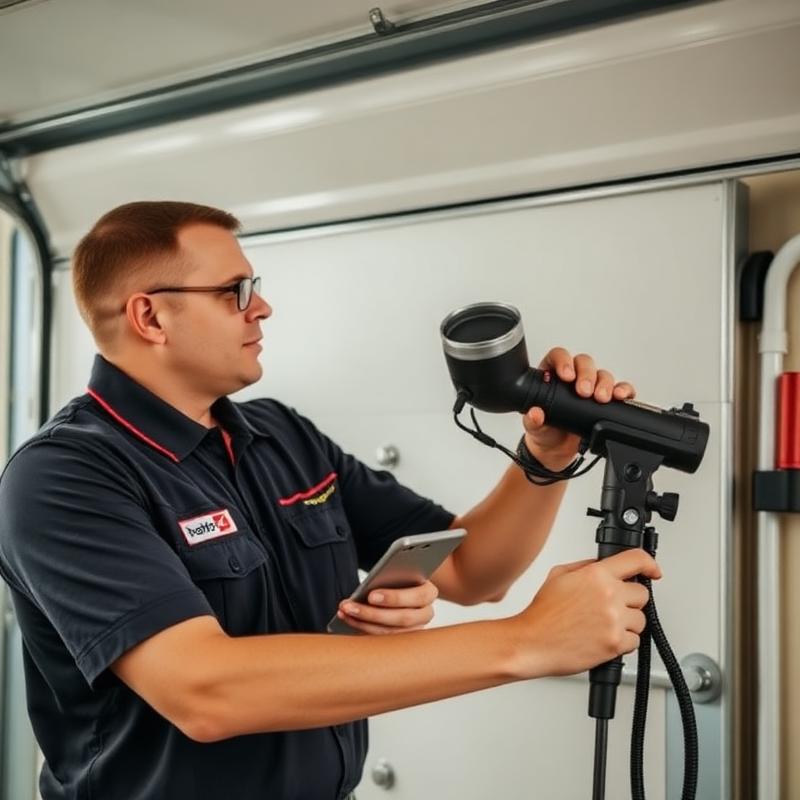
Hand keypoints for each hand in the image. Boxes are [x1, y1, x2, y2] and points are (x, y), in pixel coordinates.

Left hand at [335, 581, 438, 634]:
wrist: (406, 586)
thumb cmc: (401, 577)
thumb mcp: (400, 573)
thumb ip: (391, 576)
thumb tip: (371, 587)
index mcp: (428, 593)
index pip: (417, 597)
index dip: (394, 597)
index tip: (371, 595)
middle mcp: (425, 614)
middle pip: (402, 618)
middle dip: (373, 613)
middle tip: (350, 606)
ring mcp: (415, 630)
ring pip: (389, 632)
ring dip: (362, 622)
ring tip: (344, 610)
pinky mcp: (401, 639)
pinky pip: (381, 638)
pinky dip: (361, 627)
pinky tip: (346, 617)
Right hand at [511, 549, 660, 677]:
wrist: (532, 642)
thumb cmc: (543, 613)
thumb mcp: (559, 575)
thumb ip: (586, 566)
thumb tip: (604, 565)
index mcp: (596, 575)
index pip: (636, 560)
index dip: (649, 564)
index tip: (653, 571)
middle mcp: (608, 595)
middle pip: (642, 593)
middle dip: (629, 600)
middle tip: (611, 606)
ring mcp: (614, 620)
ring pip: (641, 619)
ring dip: (627, 622)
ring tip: (603, 624)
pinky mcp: (615, 644)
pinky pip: (635, 642)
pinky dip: (623, 642)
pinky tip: (603, 637)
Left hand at [523, 348, 635, 470]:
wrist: (556, 451)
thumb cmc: (544, 431)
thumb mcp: (534, 427)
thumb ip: (532, 420)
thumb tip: (535, 413)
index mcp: (551, 376)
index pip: (558, 356)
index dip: (564, 361)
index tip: (567, 375)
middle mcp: (572, 378)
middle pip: (583, 363)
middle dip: (587, 375)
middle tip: (584, 392)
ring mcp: (591, 388)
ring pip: (602, 374)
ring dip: (604, 384)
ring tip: (600, 399)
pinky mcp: (606, 400)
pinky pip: (619, 388)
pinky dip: (623, 390)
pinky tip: (620, 396)